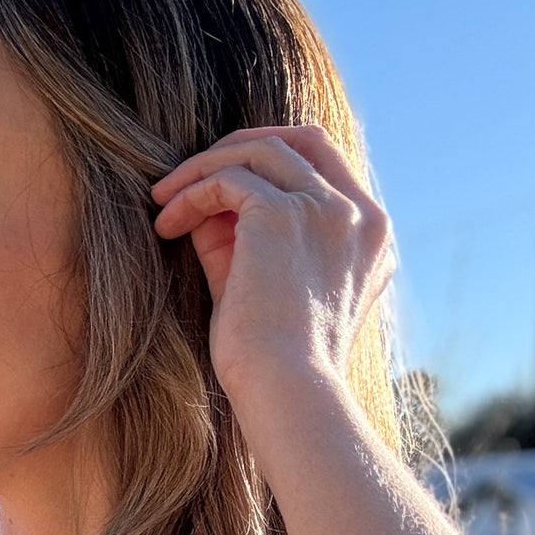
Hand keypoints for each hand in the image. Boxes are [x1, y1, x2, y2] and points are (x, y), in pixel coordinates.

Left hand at [150, 124, 394, 406]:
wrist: (285, 395)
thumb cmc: (272, 364)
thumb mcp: (266, 289)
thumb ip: (246, 240)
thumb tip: (203, 200)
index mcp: (370, 235)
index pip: (325, 163)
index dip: (271, 163)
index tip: (224, 187)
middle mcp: (358, 214)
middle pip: (298, 139)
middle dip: (239, 147)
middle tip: (188, 176)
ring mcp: (326, 209)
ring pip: (259, 150)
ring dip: (203, 169)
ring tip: (164, 202)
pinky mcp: (284, 215)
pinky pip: (228, 179)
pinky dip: (191, 194)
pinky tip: (166, 224)